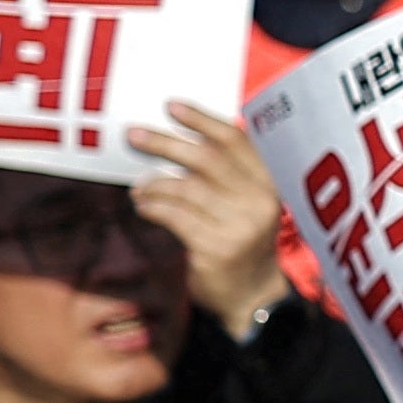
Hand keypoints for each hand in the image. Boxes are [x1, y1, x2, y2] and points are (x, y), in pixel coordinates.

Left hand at [125, 105, 284, 333]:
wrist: (251, 296)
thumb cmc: (239, 241)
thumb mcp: (244, 203)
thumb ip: (224, 175)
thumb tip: (173, 140)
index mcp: (269, 184)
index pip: (235, 141)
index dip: (202, 120)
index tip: (170, 106)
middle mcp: (259, 202)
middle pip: (206, 160)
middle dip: (164, 143)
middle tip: (133, 134)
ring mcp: (240, 226)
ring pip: (184, 188)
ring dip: (152, 183)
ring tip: (139, 187)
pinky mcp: (216, 248)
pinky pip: (174, 216)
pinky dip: (152, 207)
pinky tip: (144, 206)